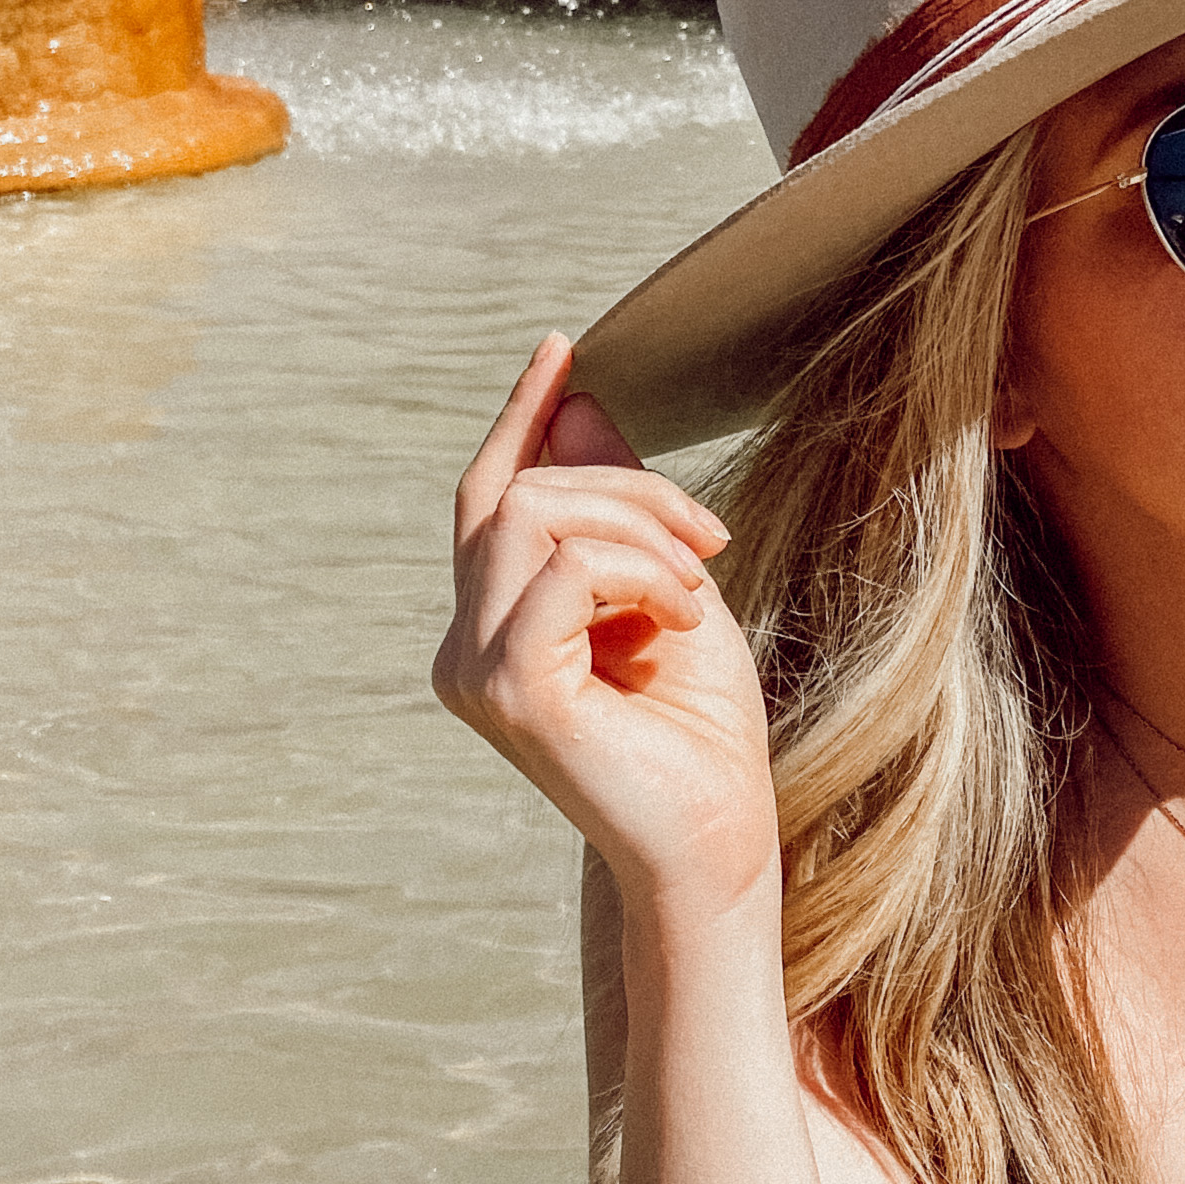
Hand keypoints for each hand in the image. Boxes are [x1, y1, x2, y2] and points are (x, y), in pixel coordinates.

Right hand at [435, 336, 777, 935]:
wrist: (720, 835)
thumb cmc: (699, 728)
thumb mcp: (665, 586)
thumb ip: (614, 508)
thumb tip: (577, 407)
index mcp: (493, 623)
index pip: (488, 495)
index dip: (522, 416)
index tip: (563, 348)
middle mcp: (464, 645)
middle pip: (517, 493)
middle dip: (628, 487)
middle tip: (709, 539)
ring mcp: (475, 670)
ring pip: (533, 516)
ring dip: (637, 527)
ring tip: (696, 585)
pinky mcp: (509, 691)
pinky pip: (564, 571)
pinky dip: (638, 573)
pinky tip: (681, 620)